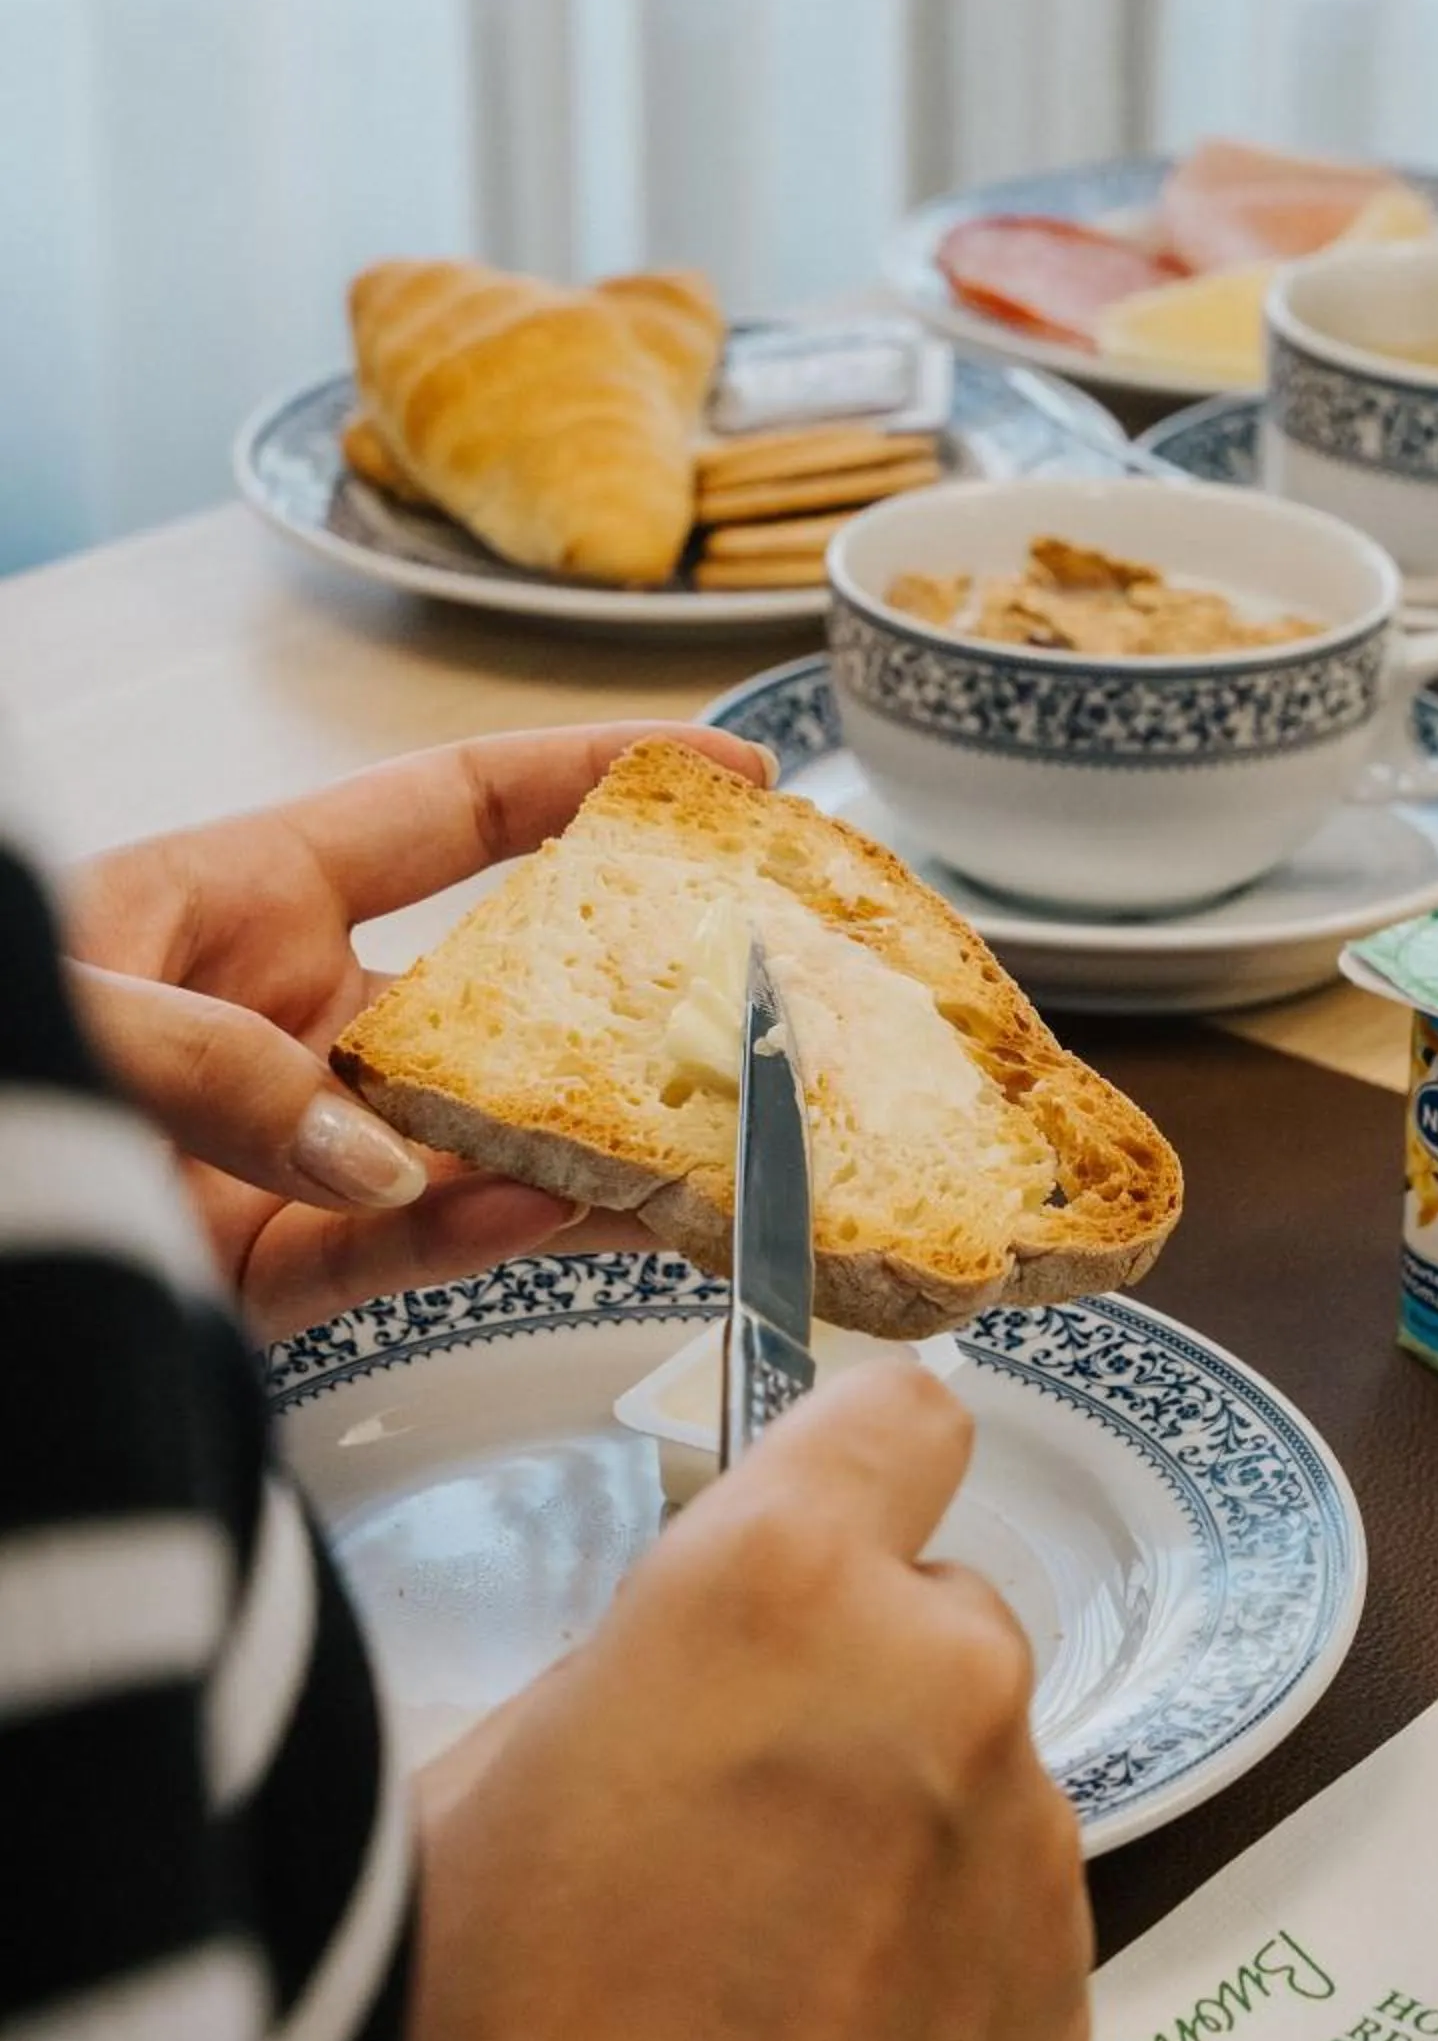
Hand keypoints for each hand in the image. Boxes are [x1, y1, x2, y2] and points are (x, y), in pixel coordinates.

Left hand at [63, 724, 771, 1337]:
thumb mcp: (73, 1001)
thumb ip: (216, 1061)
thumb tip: (381, 1149)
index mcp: (253, 890)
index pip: (461, 812)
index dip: (593, 777)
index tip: (720, 774)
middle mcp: (297, 1010)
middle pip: (499, 984)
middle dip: (628, 985)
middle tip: (761, 996)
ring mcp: (291, 1138)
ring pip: (476, 1129)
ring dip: (584, 1133)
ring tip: (703, 1132)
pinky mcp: (263, 1266)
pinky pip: (400, 1245)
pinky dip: (479, 1233)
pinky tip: (561, 1213)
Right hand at [354, 1365, 1091, 2040]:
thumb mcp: (473, 1796)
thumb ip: (630, 1680)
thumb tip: (698, 1678)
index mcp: (783, 1590)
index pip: (899, 1417)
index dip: (854, 1463)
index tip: (813, 1525)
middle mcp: (944, 1684)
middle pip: (939, 1610)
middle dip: (862, 1671)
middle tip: (744, 1800)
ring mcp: (1029, 1850)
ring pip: (982, 1768)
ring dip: (907, 1815)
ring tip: (774, 1959)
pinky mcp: (1072, 2002)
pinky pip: (1011, 1912)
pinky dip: (944, 1947)